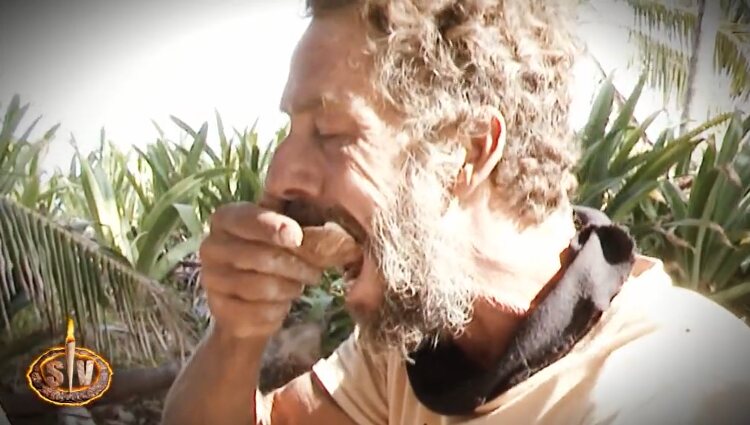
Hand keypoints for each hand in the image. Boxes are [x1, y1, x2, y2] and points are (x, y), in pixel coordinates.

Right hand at [199, 200, 321, 338]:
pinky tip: (282, 303)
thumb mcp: (282, 233)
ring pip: (262, 286)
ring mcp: (212, 280)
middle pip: (260, 257)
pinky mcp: (220, 310)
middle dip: (296, 266)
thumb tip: (322, 232)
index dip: (273, 227)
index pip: (247, 219)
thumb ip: (295, 224)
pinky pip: (259, 312)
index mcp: (225, 219)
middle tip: (315, 272)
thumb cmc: (271, 253)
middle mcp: (211, 247)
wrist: (249, 300)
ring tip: (299, 285)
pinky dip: (279, 310)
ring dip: (291, 288)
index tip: (297, 238)